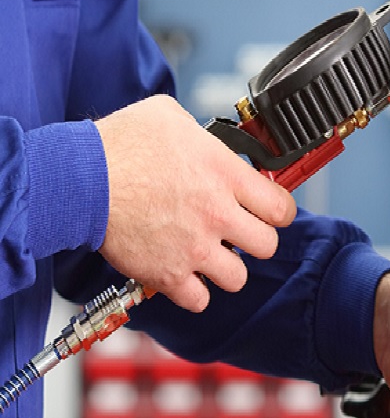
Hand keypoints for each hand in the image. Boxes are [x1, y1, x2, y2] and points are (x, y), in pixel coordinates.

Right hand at [95, 95, 295, 311]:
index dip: (278, 211)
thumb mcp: (170, 117)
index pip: (281, 208)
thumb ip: (200, 134)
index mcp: (226, 175)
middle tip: (238, 233)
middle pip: (267, 246)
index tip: (268, 211)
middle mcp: (218, 214)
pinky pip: (198, 300)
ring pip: (238, 277)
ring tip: (210, 255)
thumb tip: (207, 138)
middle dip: (256, 240)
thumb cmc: (119, 143)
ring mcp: (195, 248)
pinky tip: (184, 275)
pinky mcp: (167, 274)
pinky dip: (193, 293)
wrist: (80, 179)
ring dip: (226, 268)